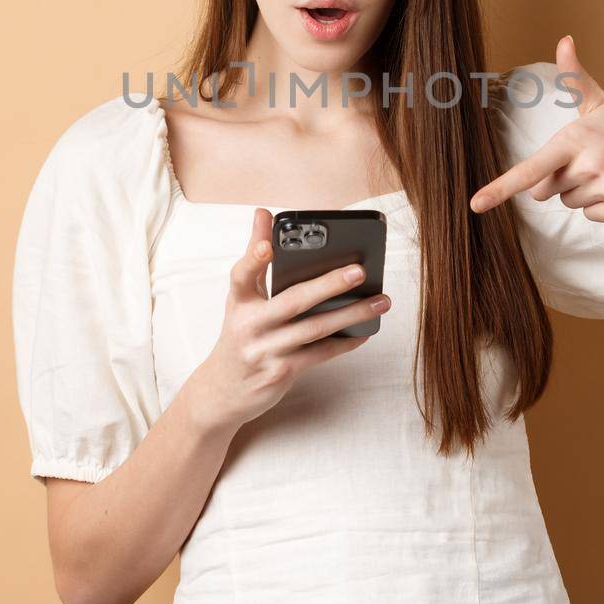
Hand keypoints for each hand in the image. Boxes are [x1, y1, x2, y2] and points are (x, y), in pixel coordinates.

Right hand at [187, 208, 392, 432]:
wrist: (223, 390)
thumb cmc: (240, 333)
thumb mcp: (241, 298)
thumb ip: (256, 257)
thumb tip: (263, 214)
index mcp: (239, 301)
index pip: (242, 274)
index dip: (254, 258)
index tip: (269, 246)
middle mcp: (249, 325)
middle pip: (293, 301)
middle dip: (329, 284)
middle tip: (360, 270)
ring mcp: (265, 351)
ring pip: (314, 329)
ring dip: (351, 314)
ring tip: (381, 300)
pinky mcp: (280, 372)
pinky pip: (319, 354)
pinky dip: (344, 342)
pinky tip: (364, 331)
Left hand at [469, 35, 603, 222]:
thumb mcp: (603, 103)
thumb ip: (576, 78)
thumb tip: (564, 39)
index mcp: (576, 138)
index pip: (531, 168)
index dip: (500, 187)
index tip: (476, 203)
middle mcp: (589, 164)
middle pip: (546, 190)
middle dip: (560, 179)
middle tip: (590, 161)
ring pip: (570, 203)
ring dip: (584, 192)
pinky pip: (593, 217)